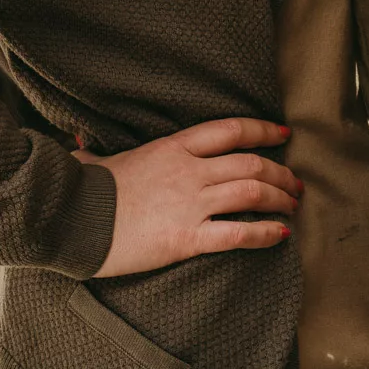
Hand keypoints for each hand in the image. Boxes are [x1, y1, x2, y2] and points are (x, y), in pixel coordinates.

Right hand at [74, 118, 299, 278]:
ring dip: (280, 200)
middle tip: (295, 184)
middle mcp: (189, 170)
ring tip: (293, 206)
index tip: (282, 134)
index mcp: (173, 147)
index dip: (262, 131)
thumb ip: (96, 150)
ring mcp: (190, 203)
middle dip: (280, 173)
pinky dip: (263, 234)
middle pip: (250, 164)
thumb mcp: (98, 159)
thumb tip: (74, 142)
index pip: (230, 130)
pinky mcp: (187, 238)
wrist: (73, 220)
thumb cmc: (83, 190)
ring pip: (251, 194)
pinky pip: (236, 233)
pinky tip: (279, 236)